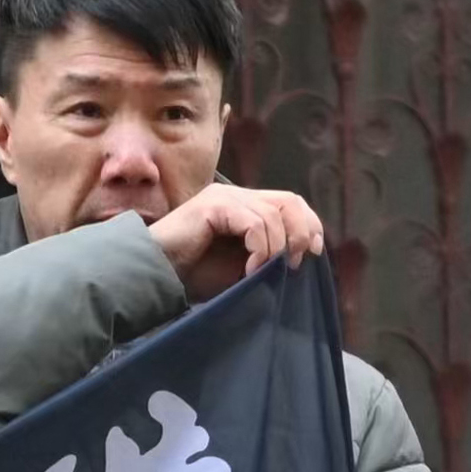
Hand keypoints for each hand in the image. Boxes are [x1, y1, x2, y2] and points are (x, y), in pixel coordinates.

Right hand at [141, 182, 326, 298]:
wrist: (157, 275)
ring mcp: (225, 197)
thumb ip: (269, 256)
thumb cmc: (194, 275)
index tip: (314, 254)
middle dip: (301, 233)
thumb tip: (304, 258)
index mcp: (246, 206)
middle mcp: (237, 196)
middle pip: (290, 202)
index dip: (310, 225)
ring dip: (276, 249)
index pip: (291, 204)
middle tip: (294, 264)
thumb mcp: (242, 266)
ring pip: (273, 216)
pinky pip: (254, 223)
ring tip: (262, 273)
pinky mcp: (214, 205)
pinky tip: (249, 269)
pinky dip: (260, 249)